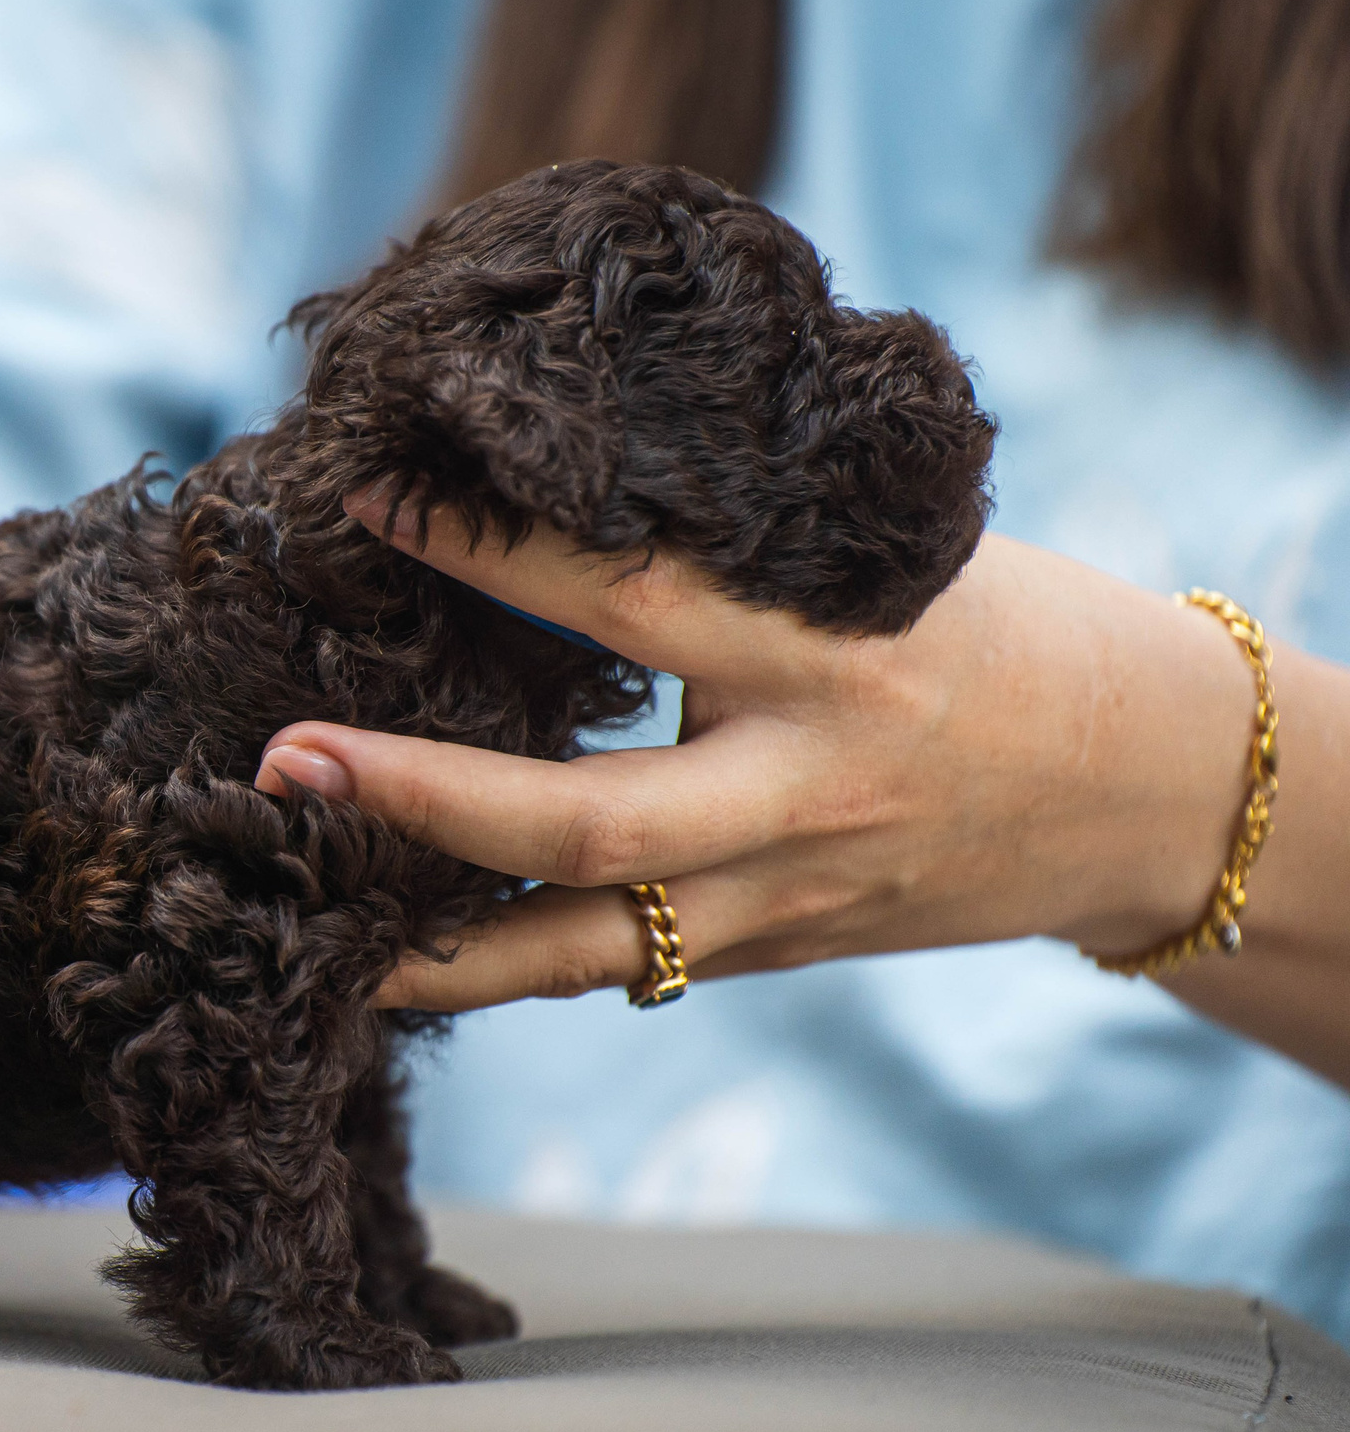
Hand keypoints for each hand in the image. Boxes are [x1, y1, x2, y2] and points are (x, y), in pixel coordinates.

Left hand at [254, 495, 1260, 1012]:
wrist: (1146, 792)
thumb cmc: (1005, 636)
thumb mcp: (887, 563)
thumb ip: (738, 548)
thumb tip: (554, 460)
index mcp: (833, 657)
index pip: (633, 597)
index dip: (491, 551)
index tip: (371, 499)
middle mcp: (803, 796)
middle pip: (583, 827)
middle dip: (420, 802)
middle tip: (285, 763)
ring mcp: (782, 900)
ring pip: (579, 953)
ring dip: (430, 953)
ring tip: (301, 932)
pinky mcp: (765, 956)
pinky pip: (611, 971)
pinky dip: (502, 967)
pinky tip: (399, 956)